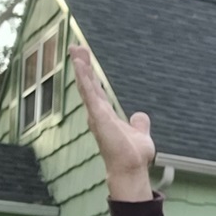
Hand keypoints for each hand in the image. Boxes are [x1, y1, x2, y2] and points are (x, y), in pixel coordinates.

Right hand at [69, 45, 154, 200]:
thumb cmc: (133, 156)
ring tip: (76, 49)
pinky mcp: (99, 116)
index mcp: (107, 116)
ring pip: (86, 86)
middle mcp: (98, 114)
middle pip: (88, 85)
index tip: (85, 60)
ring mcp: (97, 115)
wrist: (131, 168)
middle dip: (83, 66)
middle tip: (76, 47)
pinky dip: (84, 79)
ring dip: (81, 67)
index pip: (97, 91)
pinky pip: (89, 93)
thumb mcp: (139, 134)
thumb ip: (139, 124)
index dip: (91, 76)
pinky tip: (80, 65)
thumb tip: (139, 115)